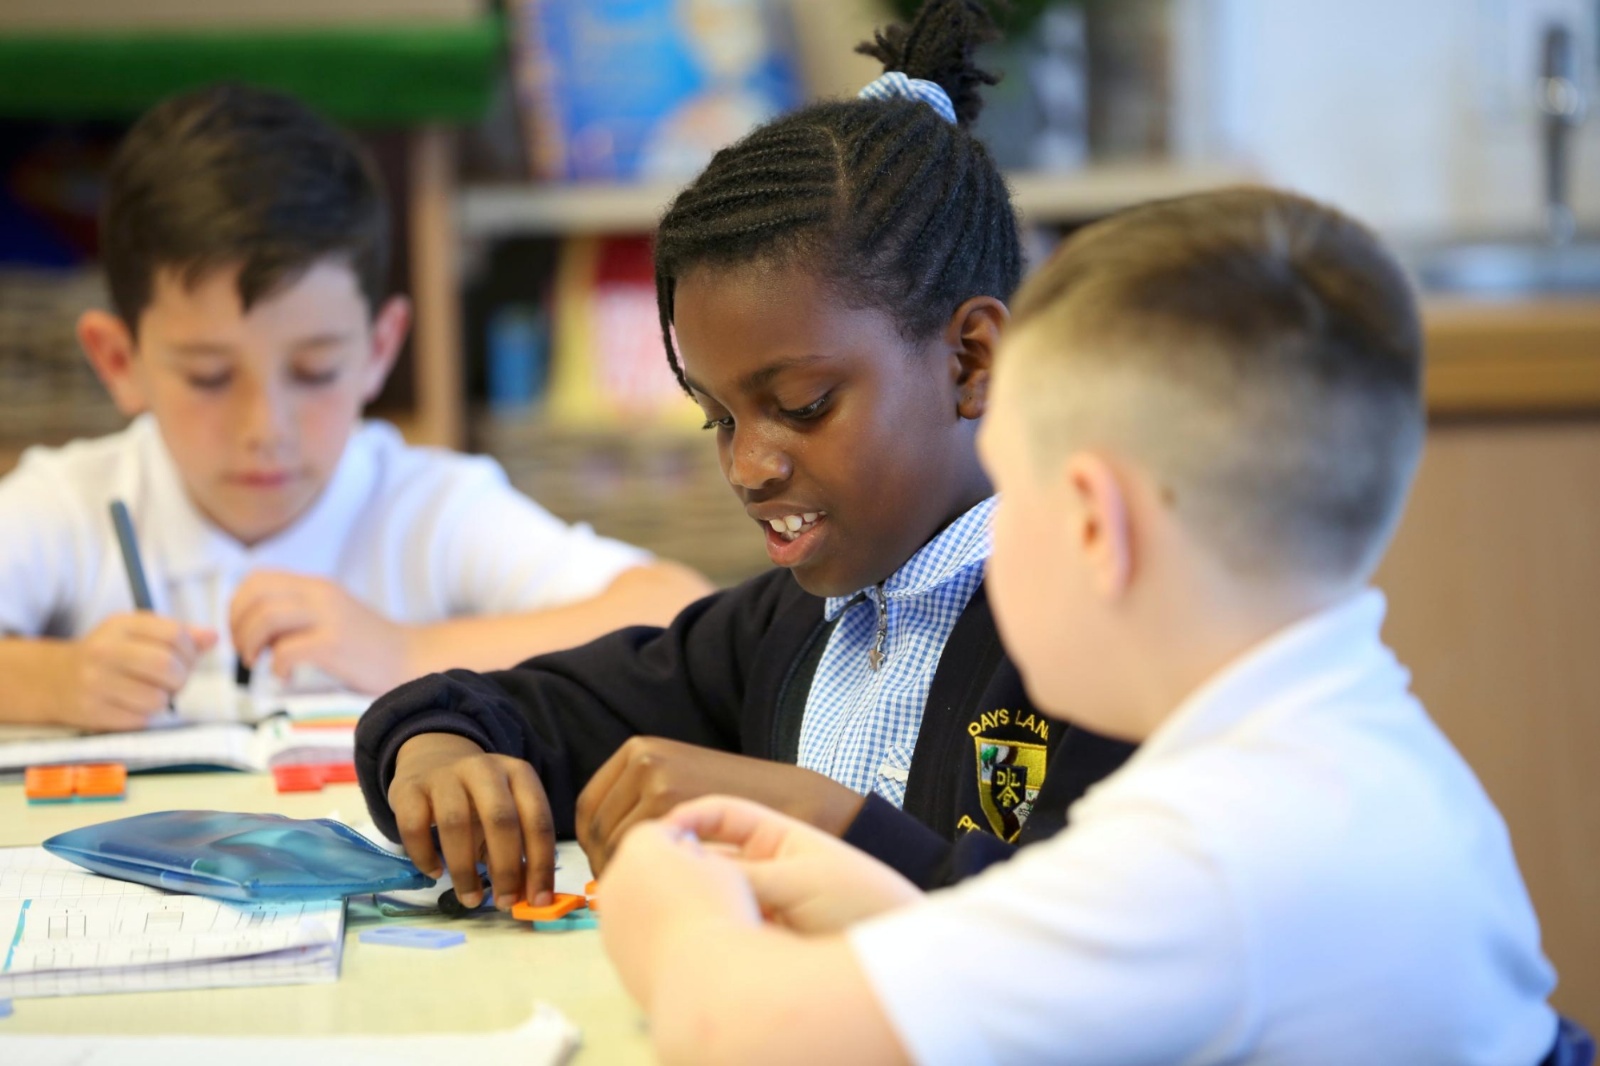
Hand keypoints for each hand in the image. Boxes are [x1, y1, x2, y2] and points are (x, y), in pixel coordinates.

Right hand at [62, 613, 216, 730]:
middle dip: (181, 677)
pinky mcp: (93, 712)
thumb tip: (213, 638)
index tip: (186, 658)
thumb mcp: (138, 633)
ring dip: (165, 699)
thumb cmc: (110, 654)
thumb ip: (179, 634)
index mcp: (120, 625)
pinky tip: (133, 704)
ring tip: (152, 692)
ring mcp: (95, 683)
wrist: (54, 679)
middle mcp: (104, 651)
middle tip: (174, 680)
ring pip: (157, 699)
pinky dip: (146, 715)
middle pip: (167, 667)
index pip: (175, 635)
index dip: (191, 650)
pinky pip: (141, 720)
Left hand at [230, 571, 411, 693]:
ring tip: (257, 663)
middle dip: (237, 626)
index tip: (241, 632)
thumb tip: (252, 624)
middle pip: (256, 595)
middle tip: (244, 652)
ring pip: (266, 617)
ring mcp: (329, 617)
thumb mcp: (331, 614)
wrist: (410, 658)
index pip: (257, 579)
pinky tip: (284, 676)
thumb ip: (297, 611)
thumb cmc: (366, 645)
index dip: (236, 605)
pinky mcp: (335, 644)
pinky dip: (276, 666)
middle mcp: (320, 594)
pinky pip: (287, 649)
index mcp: (316, 586)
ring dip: (249, 643)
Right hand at [387, 732, 556, 909]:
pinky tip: (435, 872)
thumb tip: (531, 897)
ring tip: (470, 898)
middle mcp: (484, 768)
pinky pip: (414, 826)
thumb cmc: (477, 798)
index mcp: (518, 774)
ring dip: (465, 870)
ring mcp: (445, 775)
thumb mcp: (506, 813)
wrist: (433, 759)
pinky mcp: (410, 788)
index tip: (538, 901)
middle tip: (505, 903)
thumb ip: (520, 849)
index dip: (541, 863)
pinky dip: (424, 855)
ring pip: (455, 823)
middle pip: (500, 819)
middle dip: (507, 868)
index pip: (537, 819)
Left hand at [574, 737, 866, 873]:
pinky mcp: (672, 805)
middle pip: (596, 829)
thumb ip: (640, 800)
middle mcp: (642, 761)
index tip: (603, 868)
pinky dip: (643, 878)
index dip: (590, 844)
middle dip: (603, 864)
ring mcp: (656, 782)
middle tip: (626, 891)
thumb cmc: (732, 802)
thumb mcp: (680, 780)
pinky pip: (640, 855)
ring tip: (644, 894)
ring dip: (622, 875)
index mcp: (638, 751)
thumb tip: (594, 841)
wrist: (787, 799)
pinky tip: (661, 890)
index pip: (588, 808)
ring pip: (613, 846)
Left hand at [599, 818, 758, 1007]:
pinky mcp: (614, 955)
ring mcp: (609, 920)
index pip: (660, 832)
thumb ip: (695, 852)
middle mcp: (614, 878)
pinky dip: (651, 936)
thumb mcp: (720, 866)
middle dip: (665, 873)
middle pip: (640, 866)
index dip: (686, 842)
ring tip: (694, 923)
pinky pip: (634, 934)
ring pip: (634, 902)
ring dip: (656, 906)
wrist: (703, 977)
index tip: (706, 858)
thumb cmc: (717, 914)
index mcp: (639, 846)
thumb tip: (684, 853)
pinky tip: (683, 947)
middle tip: (702, 891)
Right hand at [664, 795, 920, 932]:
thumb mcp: (798, 881)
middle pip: (707, 858)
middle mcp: (764, 869)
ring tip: (679, 912)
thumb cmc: (863, 902)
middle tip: (655, 882)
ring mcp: (761, 905)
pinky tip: (700, 942)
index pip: (719, 816)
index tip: (659, 837)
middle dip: (680, 866)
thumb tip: (686, 868)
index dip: (687, 820)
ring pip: (711, 897)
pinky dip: (711, 935)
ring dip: (695, 901)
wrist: (902, 953)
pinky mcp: (761, 942)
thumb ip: (743, 876)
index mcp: (777, 838)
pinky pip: (725, 932)